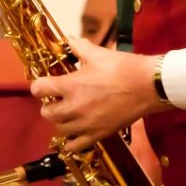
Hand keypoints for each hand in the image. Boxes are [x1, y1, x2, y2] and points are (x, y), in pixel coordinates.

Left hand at [29, 37, 168, 152]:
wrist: (147, 86)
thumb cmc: (122, 67)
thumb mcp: (98, 53)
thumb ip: (79, 47)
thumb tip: (68, 39)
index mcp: (70, 85)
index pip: (39, 89)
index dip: (38, 85)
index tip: (44, 83)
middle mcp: (73, 108)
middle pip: (47, 112)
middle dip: (48, 104)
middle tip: (56, 98)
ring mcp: (85, 124)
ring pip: (60, 128)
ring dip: (60, 120)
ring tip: (68, 113)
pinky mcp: (98, 135)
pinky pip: (75, 146)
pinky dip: (71, 141)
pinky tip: (75, 132)